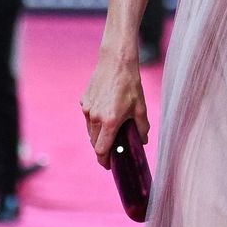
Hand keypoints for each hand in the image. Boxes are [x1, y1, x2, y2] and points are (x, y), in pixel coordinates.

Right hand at [80, 50, 148, 168]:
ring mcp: (87, 109)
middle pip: (94, 143)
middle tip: (114, 147)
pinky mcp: (84, 101)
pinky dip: (95, 120)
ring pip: (90, 131)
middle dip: (103, 148)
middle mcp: (95, 118)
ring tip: (111, 128)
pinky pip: (88, 117)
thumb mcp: (140, 107)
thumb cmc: (130, 84)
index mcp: (110, 122)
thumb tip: (142, 141)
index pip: (102, 150)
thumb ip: (141, 127)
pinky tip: (106, 111)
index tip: (109, 164)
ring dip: (98, 135)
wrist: (116, 62)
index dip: (105, 160)